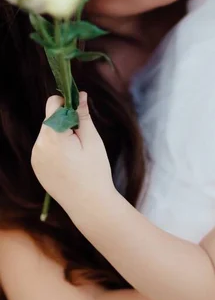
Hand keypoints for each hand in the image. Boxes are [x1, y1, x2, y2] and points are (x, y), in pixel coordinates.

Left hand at [31, 93, 114, 215]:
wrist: (88, 204)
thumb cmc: (94, 171)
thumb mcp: (92, 140)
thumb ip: (83, 115)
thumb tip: (79, 94)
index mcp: (53, 137)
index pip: (52, 105)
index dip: (67, 103)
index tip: (80, 110)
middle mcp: (39, 145)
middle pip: (50, 119)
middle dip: (65, 121)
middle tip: (82, 138)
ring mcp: (35, 157)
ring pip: (48, 133)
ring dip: (60, 134)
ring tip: (77, 153)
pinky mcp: (36, 166)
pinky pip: (45, 147)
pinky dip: (56, 147)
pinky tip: (69, 162)